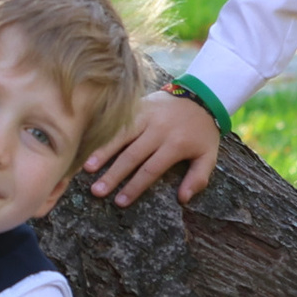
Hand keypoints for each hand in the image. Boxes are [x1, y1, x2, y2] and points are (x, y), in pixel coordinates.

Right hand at [85, 88, 220, 205]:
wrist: (201, 95)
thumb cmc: (202, 131)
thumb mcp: (209, 156)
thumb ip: (198, 178)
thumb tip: (183, 199)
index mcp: (176, 144)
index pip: (151, 169)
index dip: (135, 186)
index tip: (120, 201)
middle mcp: (158, 130)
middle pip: (132, 156)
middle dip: (113, 175)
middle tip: (97, 191)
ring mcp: (146, 116)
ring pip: (121, 136)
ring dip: (102, 152)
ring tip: (87, 169)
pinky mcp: (137, 106)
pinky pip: (118, 122)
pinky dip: (103, 133)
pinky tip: (89, 143)